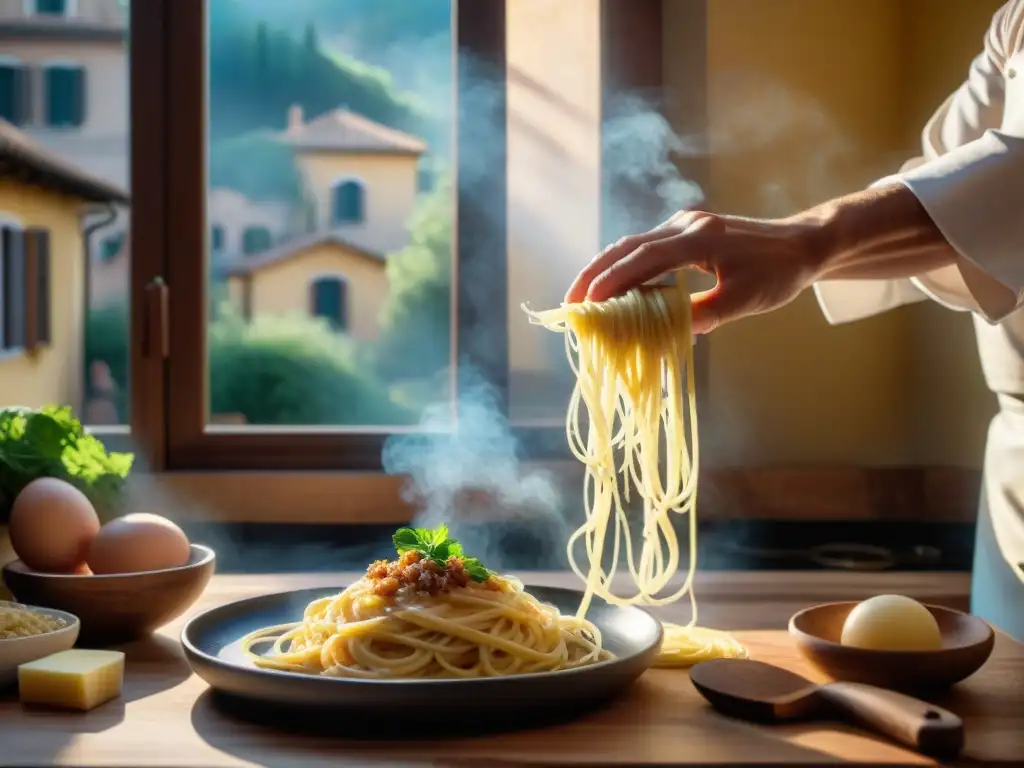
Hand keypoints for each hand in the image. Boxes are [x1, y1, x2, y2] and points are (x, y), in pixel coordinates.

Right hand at [565, 211, 822, 334]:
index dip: (614, 279)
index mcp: (700, 237)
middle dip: (595, 272)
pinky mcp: (685, 232)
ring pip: (632, 245)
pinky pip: (645, 249)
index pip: (645, 256)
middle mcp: (685, 225)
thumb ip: (707, 313)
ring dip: (605, 269)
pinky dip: (623, 268)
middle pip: (627, 245)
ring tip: (582, 298)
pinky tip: (614, 290)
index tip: (589, 302)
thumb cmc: (778, 273)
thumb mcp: (745, 300)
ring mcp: (684, 225)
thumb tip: (670, 333)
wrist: (802, 244)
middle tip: (570, 302)